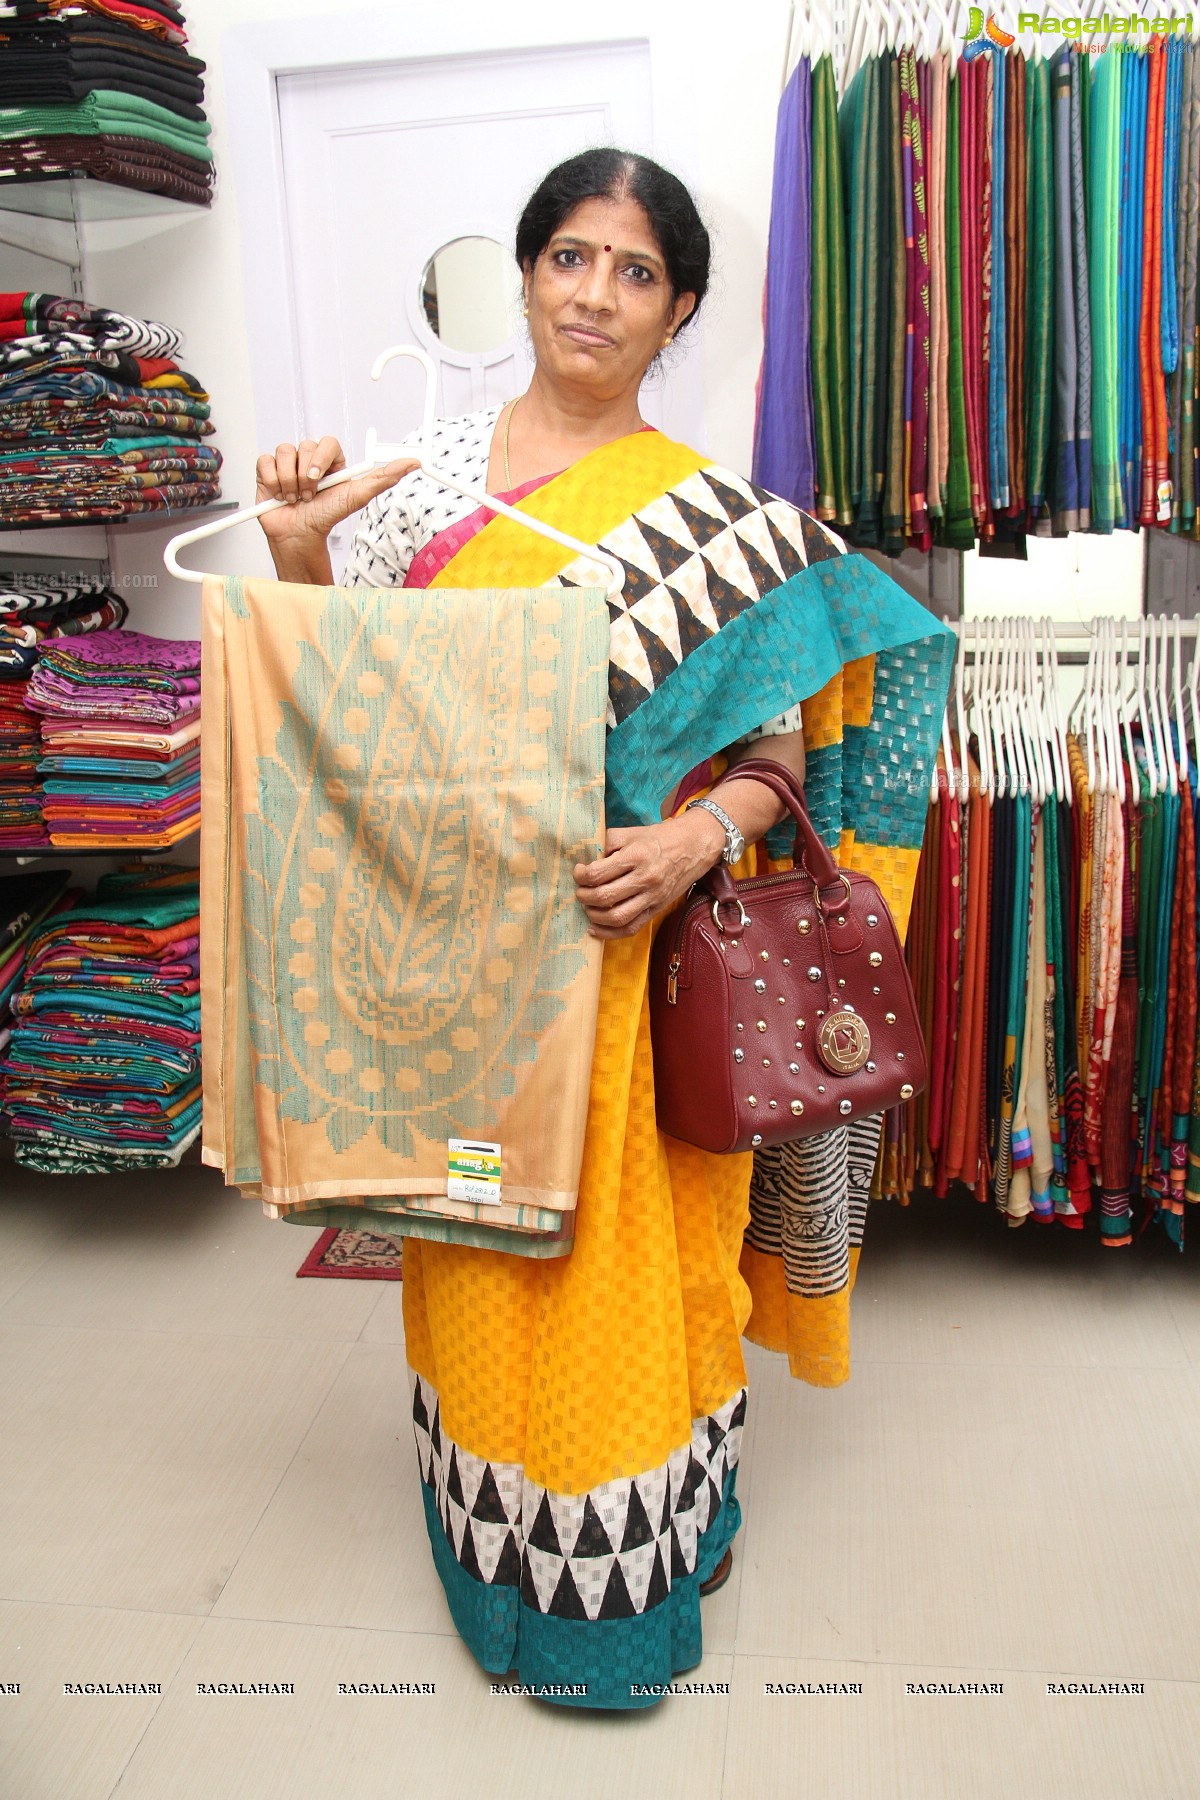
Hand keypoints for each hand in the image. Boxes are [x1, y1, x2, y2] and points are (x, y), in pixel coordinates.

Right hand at [255, 436, 417, 577]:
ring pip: (284, 453)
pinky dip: (273, 482)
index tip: (320, 478)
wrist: (299, 536)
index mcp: (331, 460)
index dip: (320, 458)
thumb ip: (384, 478)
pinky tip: (280, 495)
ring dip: (290, 483)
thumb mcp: (358, 496)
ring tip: (296, 498)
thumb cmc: (327, 517)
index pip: (327, 442)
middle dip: (306, 478)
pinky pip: (266, 462)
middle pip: (304, 447)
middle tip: (310, 496)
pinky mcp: (267, 468)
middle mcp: (309, 458)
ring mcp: (288, 462)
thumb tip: (412, 463)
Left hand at [573, 811, 725, 940]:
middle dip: (584, 896)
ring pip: (616, 917)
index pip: (598, 874)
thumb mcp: (632, 832)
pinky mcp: (657, 909)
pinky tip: (596, 928)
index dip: (581, 875)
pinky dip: (610, 933)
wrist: (694, 846)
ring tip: (588, 907)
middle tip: (580, 890)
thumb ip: (608, 843)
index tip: (579, 872)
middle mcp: (645, 879)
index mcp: (636, 856)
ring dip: (594, 915)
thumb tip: (590, 861)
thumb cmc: (660, 837)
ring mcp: (652, 897)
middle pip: (604, 896)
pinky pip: (631, 928)